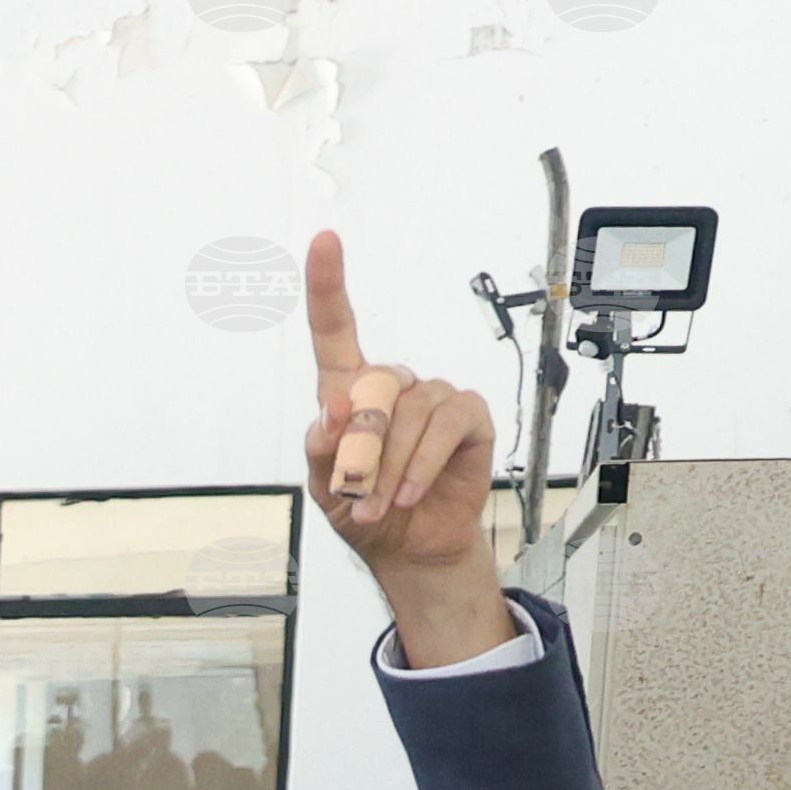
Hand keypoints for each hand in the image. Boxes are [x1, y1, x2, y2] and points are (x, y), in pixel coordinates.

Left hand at [297, 231, 512, 663]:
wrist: (410, 548)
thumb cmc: (365, 511)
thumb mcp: (326, 488)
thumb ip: (322, 451)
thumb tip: (331, 414)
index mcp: (351, 392)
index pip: (336, 330)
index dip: (328, 285)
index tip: (324, 241)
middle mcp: (394, 386)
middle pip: (375, 386)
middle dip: (363, 448)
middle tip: (358, 492)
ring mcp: (434, 398)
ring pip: (410, 413)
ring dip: (391, 466)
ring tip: (382, 504)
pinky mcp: (468, 416)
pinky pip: (446, 426)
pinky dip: (423, 462)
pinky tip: (411, 491)